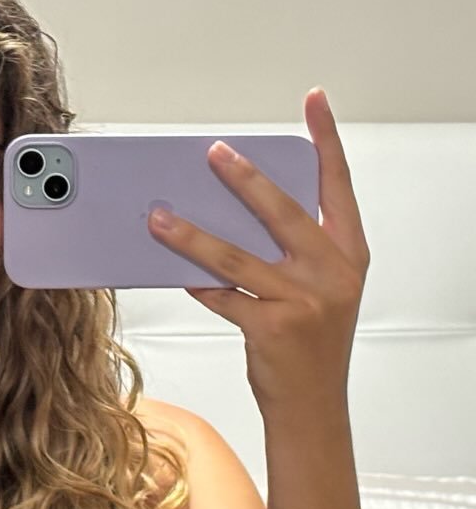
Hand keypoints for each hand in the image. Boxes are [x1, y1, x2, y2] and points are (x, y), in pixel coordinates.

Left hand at [146, 90, 369, 415]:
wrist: (314, 406)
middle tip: (213, 153)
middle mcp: (332, 272)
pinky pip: (221, 295)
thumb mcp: (317, 288)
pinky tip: (176, 273)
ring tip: (159, 217)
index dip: (326, 141)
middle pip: (283, 211)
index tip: (314, 102)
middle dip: (245, 179)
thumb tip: (231, 210)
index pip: (338, 185)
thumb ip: (290, 250)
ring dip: (191, 235)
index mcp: (348, 253)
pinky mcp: (272, 327)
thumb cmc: (311, 341)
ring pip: (236, 255)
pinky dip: (197, 283)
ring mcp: (304, 300)